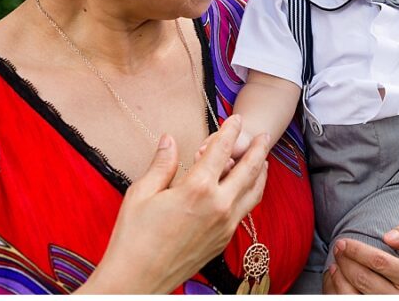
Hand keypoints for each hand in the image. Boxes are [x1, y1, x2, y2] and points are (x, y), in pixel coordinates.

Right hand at [84, 115, 270, 292]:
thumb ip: (162, 164)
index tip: (235, 118)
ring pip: (253, 193)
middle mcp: (218, 206)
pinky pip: (245, 211)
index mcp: (197, 189)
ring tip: (264, 160)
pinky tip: (247, 190)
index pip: (220, 151)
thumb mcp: (141, 193)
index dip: (230, 131)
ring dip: (261, 173)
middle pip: (248, 170)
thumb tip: (170, 140)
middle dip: (258, 149)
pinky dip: (251, 194)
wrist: (139, 278)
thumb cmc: (133, 237)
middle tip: (265, 135)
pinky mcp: (223, 241)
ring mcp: (225, 226)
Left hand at [324, 221, 398, 293]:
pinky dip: (338, 290)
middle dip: (345, 261)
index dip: (358, 251)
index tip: (344, 242)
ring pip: (354, 296)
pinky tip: (337, 278)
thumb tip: (389, 237)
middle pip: (364, 279)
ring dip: (339, 278)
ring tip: (336, 263)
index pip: (380, 262)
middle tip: (338, 248)